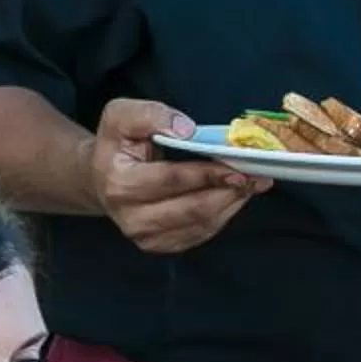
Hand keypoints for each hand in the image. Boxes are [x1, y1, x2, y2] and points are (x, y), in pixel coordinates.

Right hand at [87, 98, 267, 254]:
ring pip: (202, 223)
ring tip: (253, 183)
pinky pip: (202, 233)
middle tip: (257, 175)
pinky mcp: (161, 246)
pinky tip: (235, 196)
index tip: (239, 164)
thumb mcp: (122, 115)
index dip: (209, 173)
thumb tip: (186, 130)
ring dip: (233, 203)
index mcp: (120, 184)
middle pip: (194, 208)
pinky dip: (224, 214)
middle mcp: (132, 218)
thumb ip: (151, 115)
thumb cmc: (117, 144)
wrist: (103, 178)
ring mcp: (146, 238)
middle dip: (229, 190)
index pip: (174, 180)